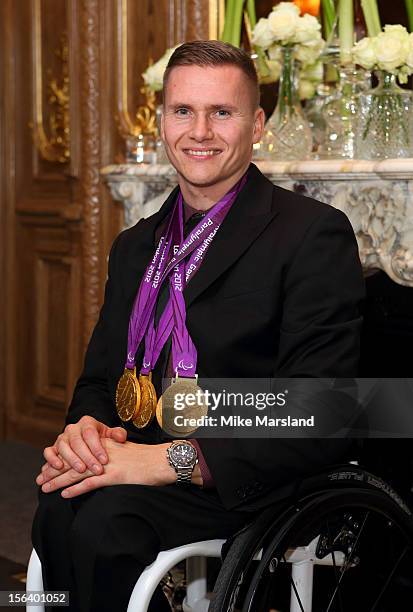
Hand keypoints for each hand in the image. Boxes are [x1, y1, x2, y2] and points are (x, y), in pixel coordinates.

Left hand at [38, 439, 176, 497]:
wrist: (163, 460)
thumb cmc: (149, 459)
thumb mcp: (127, 452)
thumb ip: (112, 455)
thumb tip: (101, 463)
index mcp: (106, 445)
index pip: (78, 451)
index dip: (62, 459)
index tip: (50, 465)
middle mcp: (103, 452)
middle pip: (73, 460)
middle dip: (54, 470)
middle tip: (40, 477)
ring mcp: (108, 464)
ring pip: (77, 472)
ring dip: (58, 480)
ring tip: (45, 487)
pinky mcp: (114, 475)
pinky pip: (90, 483)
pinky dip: (76, 489)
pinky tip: (65, 494)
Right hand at [42, 416, 126, 477]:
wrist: (88, 442)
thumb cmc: (101, 439)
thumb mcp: (110, 435)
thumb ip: (117, 434)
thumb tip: (121, 437)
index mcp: (87, 422)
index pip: (90, 434)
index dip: (97, 447)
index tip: (104, 460)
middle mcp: (72, 428)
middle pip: (77, 442)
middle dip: (87, 457)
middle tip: (97, 470)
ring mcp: (61, 438)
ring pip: (63, 447)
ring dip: (72, 459)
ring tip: (81, 470)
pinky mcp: (53, 447)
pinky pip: (48, 451)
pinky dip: (52, 459)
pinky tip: (59, 467)